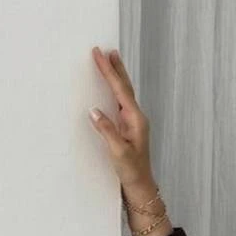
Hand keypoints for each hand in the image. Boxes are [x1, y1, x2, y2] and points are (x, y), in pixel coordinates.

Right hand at [88, 46, 153, 190]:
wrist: (141, 185)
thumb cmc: (132, 170)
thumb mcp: (118, 151)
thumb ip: (107, 130)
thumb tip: (94, 111)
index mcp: (135, 119)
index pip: (120, 90)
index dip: (109, 71)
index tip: (100, 54)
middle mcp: (137, 118)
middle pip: (125, 87)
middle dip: (116, 68)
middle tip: (109, 50)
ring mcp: (134, 122)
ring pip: (124, 93)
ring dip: (117, 77)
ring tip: (112, 61)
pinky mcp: (129, 128)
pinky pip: (121, 103)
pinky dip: (116, 90)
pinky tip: (112, 88)